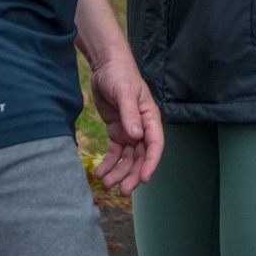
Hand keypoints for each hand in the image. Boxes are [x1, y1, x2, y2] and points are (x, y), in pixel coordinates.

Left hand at [89, 55, 163, 195]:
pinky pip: (114, 152)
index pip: (155, 145)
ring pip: (127, 159)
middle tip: (122, 190)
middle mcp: (142, 128)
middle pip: (141, 157)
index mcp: (150, 118)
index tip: (144, 178)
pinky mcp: (116, 131)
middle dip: (133, 174)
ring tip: (106, 184)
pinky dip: (108, 164)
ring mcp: (129, 131)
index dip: (151, 163)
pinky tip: (100, 173)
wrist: (105, 66)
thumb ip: (130, 114)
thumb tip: (136, 136)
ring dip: (119, 173)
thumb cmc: (120, 75)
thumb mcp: (125, 92)